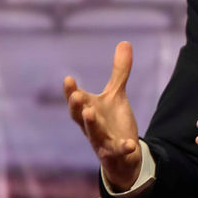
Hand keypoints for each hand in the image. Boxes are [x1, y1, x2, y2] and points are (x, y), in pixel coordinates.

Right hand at [63, 41, 140, 191]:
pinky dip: (123, 148)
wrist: (121, 155)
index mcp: (88, 110)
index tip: (68, 79)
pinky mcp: (115, 153)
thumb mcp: (117, 95)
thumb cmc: (113, 122)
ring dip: (91, 124)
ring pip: (94, 134)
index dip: (70, 91)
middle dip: (77, 106)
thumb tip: (125, 42)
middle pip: (79, 117)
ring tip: (89, 113)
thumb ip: (119, 72)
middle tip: (76, 95)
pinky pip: (118, 151)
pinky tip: (130, 144)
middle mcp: (91, 126)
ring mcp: (102, 141)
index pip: (76, 100)